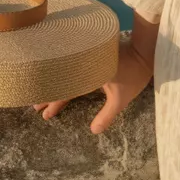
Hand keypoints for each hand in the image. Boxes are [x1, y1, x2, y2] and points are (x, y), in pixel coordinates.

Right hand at [32, 37, 153, 133]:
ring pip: (65, 71)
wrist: (145, 48)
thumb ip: (107, 115)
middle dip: (48, 93)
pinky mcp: (92, 50)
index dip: (54, 103)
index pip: (66, 91)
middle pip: (61, 80)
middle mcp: (83, 63)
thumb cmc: (135, 73)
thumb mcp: (121, 99)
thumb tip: (93, 131)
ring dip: (54, 82)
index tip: (43, 114)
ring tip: (43, 93)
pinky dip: (64, 72)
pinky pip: (73, 62)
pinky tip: (59, 75)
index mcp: (87, 74)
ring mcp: (86, 55)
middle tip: (35, 106)